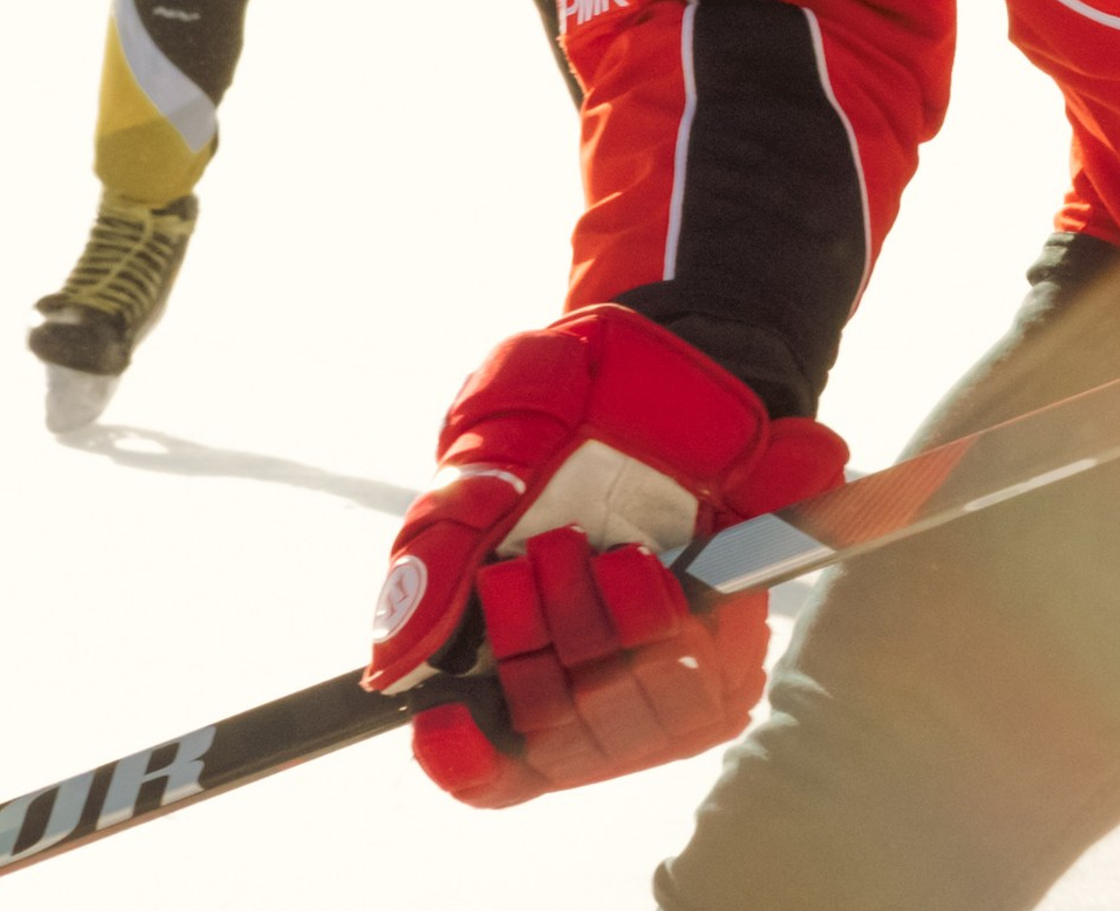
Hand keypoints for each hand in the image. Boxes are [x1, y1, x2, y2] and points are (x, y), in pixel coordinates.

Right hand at [366, 305, 845, 807]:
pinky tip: (639, 565)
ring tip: (590, 547)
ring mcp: (660, 664)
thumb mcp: (491, 450)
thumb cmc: (572, 401)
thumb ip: (437, 549)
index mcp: (512, 647)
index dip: (463, 761)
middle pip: (551, 733)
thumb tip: (389, 665)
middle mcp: (589, 672)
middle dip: (532, 643)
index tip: (440, 718)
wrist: (682, 349)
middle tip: (542, 552)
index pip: (489, 770)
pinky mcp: (730, 639)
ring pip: (620, 716)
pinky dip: (663, 626)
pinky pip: (703, 685)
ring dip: (596, 631)